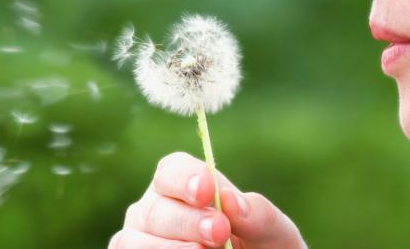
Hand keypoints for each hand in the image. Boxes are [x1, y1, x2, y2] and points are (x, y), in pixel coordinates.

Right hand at [109, 152, 306, 248]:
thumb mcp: (274, 234)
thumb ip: (260, 216)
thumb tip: (232, 201)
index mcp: (185, 186)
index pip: (172, 169)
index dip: (186, 177)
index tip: (208, 191)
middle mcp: (155, 209)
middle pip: (155, 206)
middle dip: (187, 220)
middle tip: (219, 231)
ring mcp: (140, 238)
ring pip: (135, 238)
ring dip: (166, 247)